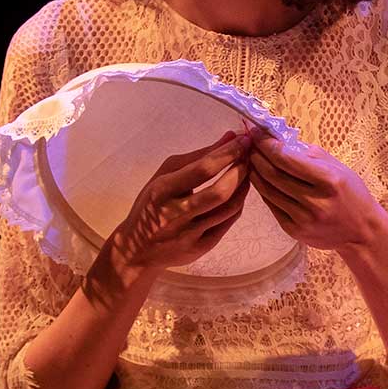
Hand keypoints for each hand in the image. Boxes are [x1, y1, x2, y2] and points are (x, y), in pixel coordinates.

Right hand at [106, 130, 253, 277]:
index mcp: (163, 190)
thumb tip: (229, 138)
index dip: (227, 153)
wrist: (137, 251)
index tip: (243, 140)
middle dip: (241, 171)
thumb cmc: (151, 206)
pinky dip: (237, 205)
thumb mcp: (163, 176)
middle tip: (250, 156)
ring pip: (228, 209)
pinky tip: (238, 194)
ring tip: (247, 173)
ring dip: (244, 187)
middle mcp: (176, 213)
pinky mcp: (200, 248)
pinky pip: (227, 223)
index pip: (202, 169)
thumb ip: (196, 157)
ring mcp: (189, 233)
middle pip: (220, 192)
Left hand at [245, 129, 387, 253]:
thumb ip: (309, 153)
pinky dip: (263, 190)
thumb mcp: (337, 167)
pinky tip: (261, 179)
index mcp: (329, 180)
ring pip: (268, 191)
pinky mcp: (295, 231)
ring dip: (255, 172)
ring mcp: (303, 219)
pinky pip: (271, 206)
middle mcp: (315, 201)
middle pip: (273, 174)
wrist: (362, 231)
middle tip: (250, 143)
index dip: (266, 143)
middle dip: (257, 155)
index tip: (257, 131)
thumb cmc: (351, 193)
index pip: (286, 158)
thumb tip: (279, 139)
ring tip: (251, 158)